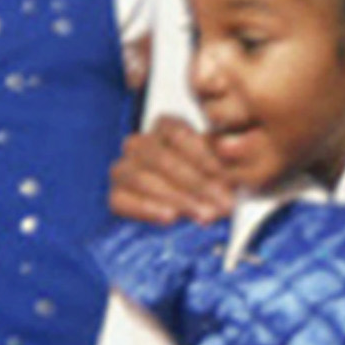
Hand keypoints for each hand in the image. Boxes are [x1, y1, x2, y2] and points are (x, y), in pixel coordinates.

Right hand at [106, 115, 235, 225]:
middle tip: (220, 203)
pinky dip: (146, 208)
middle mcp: (140, 144)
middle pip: (162, 158)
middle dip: (195, 183)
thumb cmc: (213, 182)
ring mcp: (124, 168)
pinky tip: (169, 217)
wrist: (194, 208)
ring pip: (142, 178)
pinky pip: (121, 200)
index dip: (202, 156)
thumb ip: (224, 160)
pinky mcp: (116, 195)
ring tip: (202, 214)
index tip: (223, 176)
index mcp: (165, 127)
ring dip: (176, 198)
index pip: (178, 135)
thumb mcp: (224, 167)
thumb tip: (228, 158)